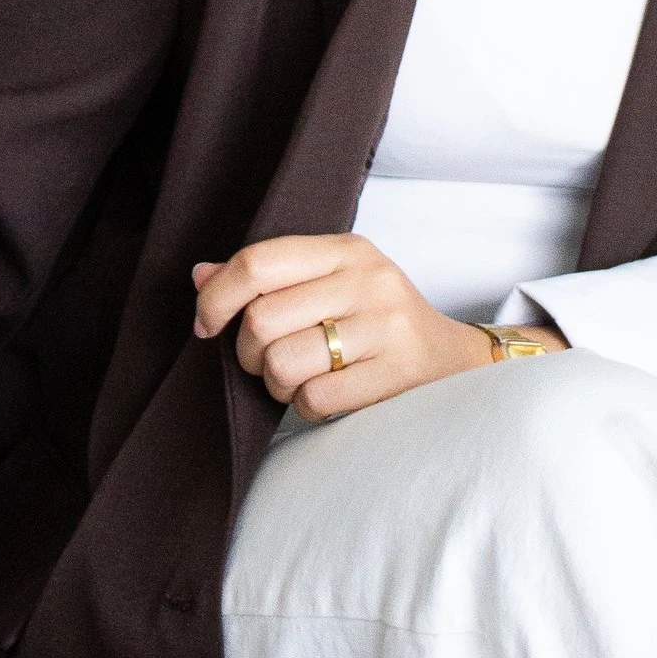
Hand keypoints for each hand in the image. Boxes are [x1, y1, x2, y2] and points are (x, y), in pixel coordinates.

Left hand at [191, 233, 560, 421]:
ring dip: (276, 384)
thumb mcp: (329, 286)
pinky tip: (326, 397)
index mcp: (346, 250)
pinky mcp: (398, 373)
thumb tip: (199, 276)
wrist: (456, 365)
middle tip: (262, 361)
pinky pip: (315, 398)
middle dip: (246, 352)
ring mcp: (387, 326)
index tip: (206, 325)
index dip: (216, 298)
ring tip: (296, 380)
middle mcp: (368, 280)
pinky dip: (307, 407)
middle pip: (261, 318)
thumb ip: (267, 279)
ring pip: (283, 362)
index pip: (257, 262)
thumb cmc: (377, 325)